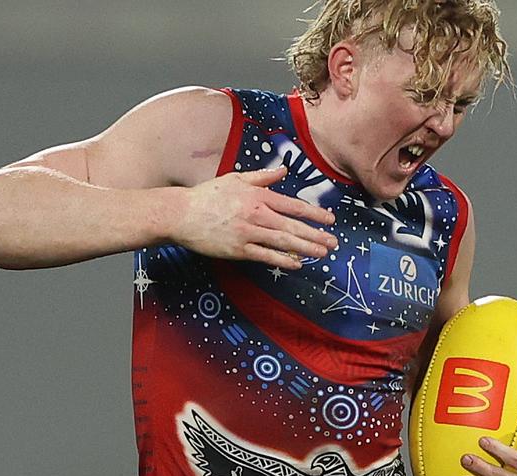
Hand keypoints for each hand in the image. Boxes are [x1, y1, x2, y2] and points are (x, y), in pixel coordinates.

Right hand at [172, 167, 337, 268]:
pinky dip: (282, 260)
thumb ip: (262, 176)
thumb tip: (283, 170)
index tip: (330, 220)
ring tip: (322, 253)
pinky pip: (265, 256)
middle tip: (334, 242)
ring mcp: (248, 233)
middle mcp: (256, 214)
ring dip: (305, 248)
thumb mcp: (235, 179)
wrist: (182, 214)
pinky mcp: (238, 250)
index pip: (293, 206)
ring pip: (283, 242)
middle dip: (316, 235)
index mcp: (258, 196)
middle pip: (293, 226)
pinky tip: (296, 263)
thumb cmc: (207, 195)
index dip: (314, 214)